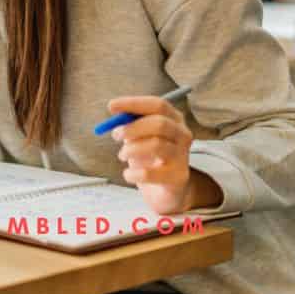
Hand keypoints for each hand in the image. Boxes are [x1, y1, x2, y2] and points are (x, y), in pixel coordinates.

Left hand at [105, 94, 220, 216]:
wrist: (169, 190)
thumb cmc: (152, 156)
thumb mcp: (141, 135)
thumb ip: (131, 122)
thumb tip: (115, 111)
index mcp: (175, 118)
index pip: (157, 105)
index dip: (133, 103)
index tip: (111, 106)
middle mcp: (183, 135)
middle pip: (160, 123)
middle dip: (133, 127)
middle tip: (115, 134)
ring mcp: (183, 157)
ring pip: (156, 145)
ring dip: (132, 149)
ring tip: (122, 155)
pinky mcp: (178, 178)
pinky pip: (150, 173)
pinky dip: (133, 173)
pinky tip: (129, 174)